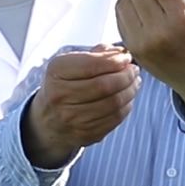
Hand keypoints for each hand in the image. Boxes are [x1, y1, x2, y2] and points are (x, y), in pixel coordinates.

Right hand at [21, 45, 138, 167]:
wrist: (49, 119)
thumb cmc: (65, 84)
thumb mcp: (71, 64)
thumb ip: (96, 54)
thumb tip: (122, 53)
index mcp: (57, 72)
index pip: (92, 65)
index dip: (115, 61)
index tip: (126, 58)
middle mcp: (61, 96)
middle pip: (105, 85)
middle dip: (126, 76)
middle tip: (134, 71)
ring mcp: (72, 118)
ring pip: (113, 103)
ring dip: (130, 91)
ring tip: (135, 82)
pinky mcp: (85, 133)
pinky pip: (114, 119)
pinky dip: (126, 106)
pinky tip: (127, 98)